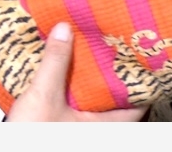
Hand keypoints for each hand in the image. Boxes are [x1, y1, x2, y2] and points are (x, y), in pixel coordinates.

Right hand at [4, 22, 146, 121]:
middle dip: (111, 71)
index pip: (140, 98)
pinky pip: (76, 106)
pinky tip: (64, 73)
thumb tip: (64, 31)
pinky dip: (73, 89)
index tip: (138, 53)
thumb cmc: (30, 142)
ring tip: (88, 52)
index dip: (140, 75)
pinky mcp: (63, 129)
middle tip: (111, 45)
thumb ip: (55, 62)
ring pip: (94, 101)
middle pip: (116, 96)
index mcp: (108, 127)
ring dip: (89, 79)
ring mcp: (82, 132)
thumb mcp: (43, 96)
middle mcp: (100, 131)